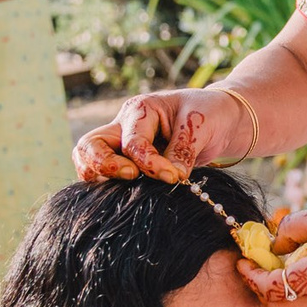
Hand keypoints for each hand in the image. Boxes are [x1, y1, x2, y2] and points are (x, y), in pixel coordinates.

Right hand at [73, 88, 243, 183]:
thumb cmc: (208, 114)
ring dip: (100, 177)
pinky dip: (106, 186)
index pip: (132, 142)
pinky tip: (125, 198)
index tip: (173, 176)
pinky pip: (102, 175)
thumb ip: (182, 151)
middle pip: (90, 144)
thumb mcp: (199, 126)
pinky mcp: (125, 161)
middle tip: (132, 177)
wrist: (218, 118)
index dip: (150, 163)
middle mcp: (123, 125)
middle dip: (105, 165)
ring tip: (124, 191)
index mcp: (140, 109)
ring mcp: (120, 144)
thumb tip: (171, 178)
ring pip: (88, 159)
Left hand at [235, 202, 306, 306]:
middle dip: (262, 293)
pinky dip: (305, 304)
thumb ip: (291, 228)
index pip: (271, 288)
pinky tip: (306, 283)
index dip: (250, 277)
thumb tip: (271, 245)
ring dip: (283, 302)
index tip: (241, 263)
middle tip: (256, 273)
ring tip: (281, 277)